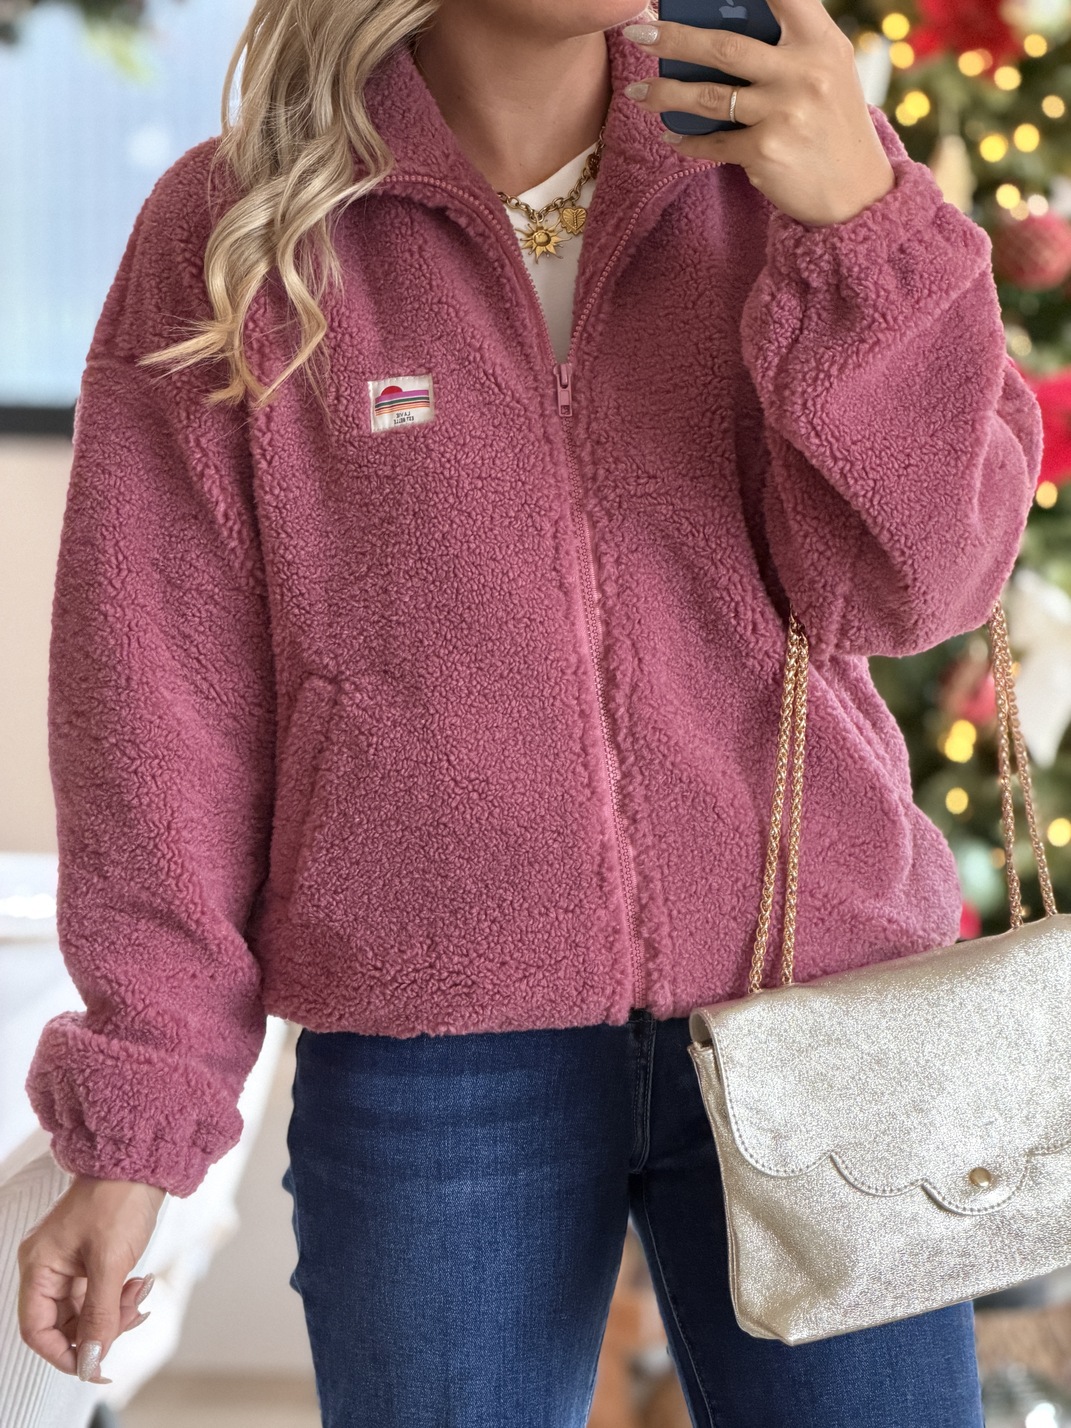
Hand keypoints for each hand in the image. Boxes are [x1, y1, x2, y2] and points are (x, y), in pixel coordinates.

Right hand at [17, 1173, 167, 1383]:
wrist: (143, 1159)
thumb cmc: (120, 1199)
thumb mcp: (111, 1263)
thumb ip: (100, 1315)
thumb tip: (92, 1359)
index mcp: (39, 1266)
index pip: (37, 1329)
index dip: (64, 1353)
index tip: (95, 1365)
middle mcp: (49, 1266)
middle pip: (65, 1322)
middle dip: (100, 1327)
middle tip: (131, 1315)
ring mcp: (70, 1261)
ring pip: (87, 1309)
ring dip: (116, 1311)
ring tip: (139, 1292)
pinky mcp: (91, 1256)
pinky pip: (100, 1292)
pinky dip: (120, 1296)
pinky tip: (140, 1284)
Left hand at [621, 0, 896, 227]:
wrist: (855, 194)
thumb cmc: (832, 124)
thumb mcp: (827, 73)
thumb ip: (789, 46)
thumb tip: (720, 24)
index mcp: (821, 42)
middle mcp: (804, 72)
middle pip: (724, 45)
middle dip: (674, 37)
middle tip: (640, 33)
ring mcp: (783, 113)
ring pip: (708, 96)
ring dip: (664, 92)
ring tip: (638, 92)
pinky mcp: (765, 151)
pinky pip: (713, 142)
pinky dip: (688, 140)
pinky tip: (671, 135)